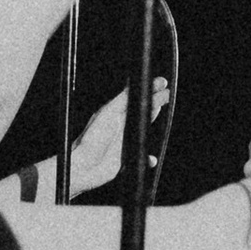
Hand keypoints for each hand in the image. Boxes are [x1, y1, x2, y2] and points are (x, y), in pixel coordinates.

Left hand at [65, 78, 169, 198]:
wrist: (83, 166)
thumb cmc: (91, 139)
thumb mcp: (108, 114)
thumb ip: (122, 100)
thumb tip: (134, 84)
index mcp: (114, 114)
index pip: (135, 98)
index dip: (148, 90)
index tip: (161, 83)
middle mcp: (120, 126)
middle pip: (142, 111)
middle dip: (155, 102)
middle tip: (167, 94)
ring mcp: (123, 141)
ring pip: (144, 129)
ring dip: (153, 121)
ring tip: (161, 112)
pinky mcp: (125, 158)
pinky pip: (141, 155)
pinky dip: (148, 157)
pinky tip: (151, 158)